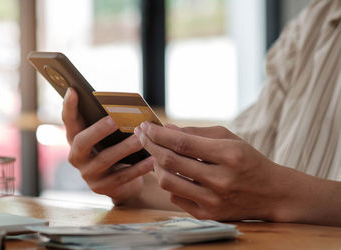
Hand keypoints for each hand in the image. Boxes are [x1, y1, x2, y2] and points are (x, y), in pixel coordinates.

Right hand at [62, 88, 153, 204]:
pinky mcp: (101, 188)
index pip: (68, 121)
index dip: (69, 106)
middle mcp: (76, 157)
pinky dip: (138, 168)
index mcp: (75, 138)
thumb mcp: (108, 137)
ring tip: (140, 138)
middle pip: (82, 142)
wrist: (120, 184)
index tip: (73, 90)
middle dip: (98, 130)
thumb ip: (109, 123)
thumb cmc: (114, 150)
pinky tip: (151, 159)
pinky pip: (121, 177)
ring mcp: (87, 174)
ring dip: (124, 148)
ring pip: (105, 159)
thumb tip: (126, 105)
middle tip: (114, 120)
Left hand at [134, 123, 284, 220]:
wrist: (271, 194)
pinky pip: (174, 197)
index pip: (182, 142)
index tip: (145, 126)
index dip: (158, 133)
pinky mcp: (208, 215)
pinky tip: (174, 174)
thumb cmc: (246, 160)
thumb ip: (195, 133)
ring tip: (157, 155)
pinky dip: (170, 183)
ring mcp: (213, 201)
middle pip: (170, 161)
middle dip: (150, 145)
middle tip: (141, 135)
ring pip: (167, 182)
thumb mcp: (228, 139)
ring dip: (156, 165)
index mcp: (229, 155)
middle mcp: (221, 180)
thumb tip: (165, 128)